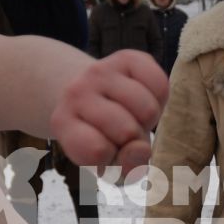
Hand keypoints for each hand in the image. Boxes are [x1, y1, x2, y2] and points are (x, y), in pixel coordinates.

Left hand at [52, 51, 167, 177]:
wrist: (91, 92)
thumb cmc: (100, 134)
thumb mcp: (104, 161)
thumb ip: (124, 167)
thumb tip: (141, 149)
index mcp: (62, 122)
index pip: (96, 151)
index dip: (112, 160)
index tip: (107, 153)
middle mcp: (76, 92)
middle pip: (127, 130)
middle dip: (135, 139)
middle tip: (122, 132)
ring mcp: (101, 72)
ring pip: (147, 110)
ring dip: (148, 120)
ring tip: (133, 116)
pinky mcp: (127, 57)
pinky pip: (160, 85)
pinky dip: (160, 99)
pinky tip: (144, 98)